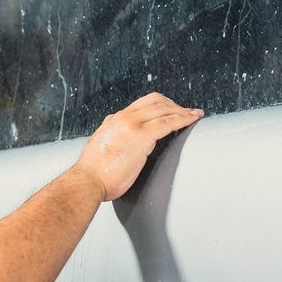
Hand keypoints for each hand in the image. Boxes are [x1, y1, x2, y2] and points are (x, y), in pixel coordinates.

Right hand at [71, 93, 203, 202]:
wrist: (87, 181)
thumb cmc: (94, 173)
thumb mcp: (103, 146)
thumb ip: (114, 137)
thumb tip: (123, 138)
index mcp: (114, 120)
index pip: (142, 104)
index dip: (161, 104)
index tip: (172, 109)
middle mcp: (123, 118)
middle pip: (155, 100)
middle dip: (173, 105)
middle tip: (186, 112)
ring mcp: (132, 125)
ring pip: (163, 108)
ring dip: (181, 110)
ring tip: (194, 115)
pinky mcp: (141, 136)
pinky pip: (168, 122)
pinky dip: (183, 119)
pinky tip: (192, 120)